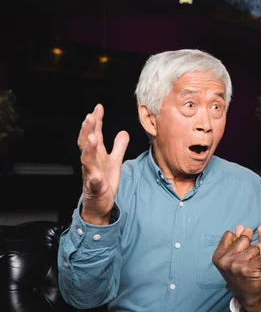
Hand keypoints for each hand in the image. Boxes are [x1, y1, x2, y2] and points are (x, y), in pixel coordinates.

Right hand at [77, 104, 128, 225]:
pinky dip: (96, 179)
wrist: (99, 204)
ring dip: (89, 149)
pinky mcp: (95, 189)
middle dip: (88, 130)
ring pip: (87, 160)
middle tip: (90, 117)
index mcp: (96, 154)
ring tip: (92, 138)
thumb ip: (118, 147)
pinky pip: (94, 183)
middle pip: (86, 143)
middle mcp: (91, 162)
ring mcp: (91, 175)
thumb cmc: (104, 181)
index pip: (94, 134)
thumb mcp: (114, 161)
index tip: (98, 107)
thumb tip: (123, 132)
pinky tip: (97, 175)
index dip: (95, 121)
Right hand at [212, 225, 260, 311]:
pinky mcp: (247, 270)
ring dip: (260, 255)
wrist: (248, 297)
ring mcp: (235, 265)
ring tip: (256, 265)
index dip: (239, 239)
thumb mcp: (238, 258)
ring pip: (256, 248)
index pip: (229, 234)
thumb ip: (240, 242)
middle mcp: (224, 260)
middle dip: (251, 246)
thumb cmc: (243, 276)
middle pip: (244, 238)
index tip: (241, 250)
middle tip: (250, 259)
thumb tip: (241, 226)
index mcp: (218, 256)